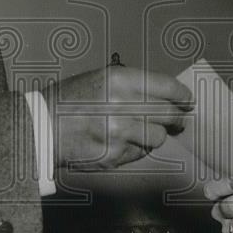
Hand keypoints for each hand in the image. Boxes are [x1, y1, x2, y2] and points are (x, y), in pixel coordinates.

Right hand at [42, 67, 192, 169]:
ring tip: (144, 130)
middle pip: (169, 114)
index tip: (188, 99)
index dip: (182, 94)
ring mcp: (120, 133)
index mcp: (121, 80)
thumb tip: (166, 94)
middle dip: (178, 117)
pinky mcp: (115, 155)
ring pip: (158, 137)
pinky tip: (123, 140)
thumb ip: (134, 84)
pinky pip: (140, 153)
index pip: (167, 87)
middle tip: (179, 118)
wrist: (44, 126)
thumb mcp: (102, 78)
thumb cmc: (71, 99)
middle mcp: (123, 106)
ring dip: (156, 134)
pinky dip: (137, 148)